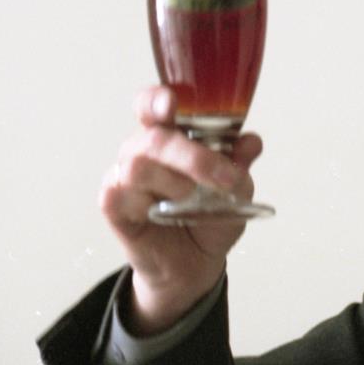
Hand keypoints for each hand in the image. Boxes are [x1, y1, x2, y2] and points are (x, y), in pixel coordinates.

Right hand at [99, 86, 263, 334]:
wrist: (195, 265)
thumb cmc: (209, 218)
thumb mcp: (236, 192)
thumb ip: (240, 165)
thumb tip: (251, 142)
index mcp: (171, 135)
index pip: (153, 105)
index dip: (158, 99)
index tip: (173, 103)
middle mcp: (143, 150)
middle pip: (155, 137)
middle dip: (193, 156)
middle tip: (225, 178)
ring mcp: (124, 176)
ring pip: (139, 165)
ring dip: (176, 183)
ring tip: (192, 201)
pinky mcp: (112, 205)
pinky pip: (120, 195)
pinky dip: (148, 204)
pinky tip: (164, 214)